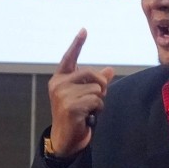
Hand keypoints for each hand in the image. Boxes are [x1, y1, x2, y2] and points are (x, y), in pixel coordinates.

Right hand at [47, 29, 114, 157]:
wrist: (66, 138)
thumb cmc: (75, 114)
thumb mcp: (85, 95)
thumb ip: (95, 82)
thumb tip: (110, 70)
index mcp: (60, 78)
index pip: (69, 58)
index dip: (77, 44)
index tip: (84, 30)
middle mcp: (58, 84)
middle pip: (91, 73)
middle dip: (101, 85)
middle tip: (99, 96)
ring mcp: (63, 95)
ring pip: (96, 89)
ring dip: (99, 100)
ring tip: (89, 109)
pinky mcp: (70, 106)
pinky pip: (96, 100)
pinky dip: (97, 108)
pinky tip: (88, 115)